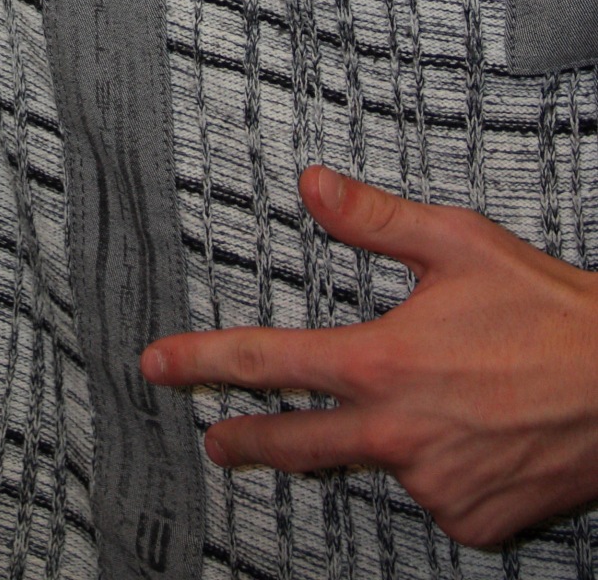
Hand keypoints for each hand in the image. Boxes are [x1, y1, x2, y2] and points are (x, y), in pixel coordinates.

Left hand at [141, 164, 597, 547]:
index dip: (203, 363)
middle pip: (295, 444)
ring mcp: (434, 484)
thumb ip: (375, 217)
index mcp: (383, 362)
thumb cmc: (548, 312)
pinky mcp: (472, 521)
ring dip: (387, 439)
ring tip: (444, 398)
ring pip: (382, 463)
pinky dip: (442, 468)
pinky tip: (475, 434)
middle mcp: (399, 432)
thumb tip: (314, 185)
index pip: (268, 363)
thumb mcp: (459, 243)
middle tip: (216, 440)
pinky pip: (435, 494)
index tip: (159, 367)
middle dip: (247, 441)